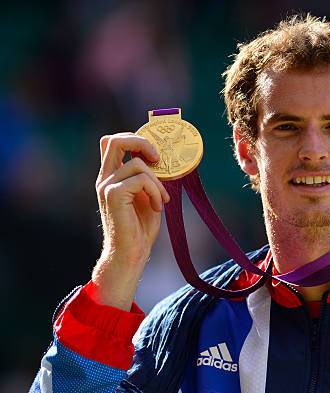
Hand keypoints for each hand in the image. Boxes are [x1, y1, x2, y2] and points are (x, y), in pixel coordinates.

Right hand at [91, 133, 170, 309]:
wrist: (131, 253)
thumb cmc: (140, 228)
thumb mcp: (147, 196)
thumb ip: (148, 178)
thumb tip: (162, 160)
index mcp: (111, 176)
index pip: (113, 143)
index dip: (134, 139)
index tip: (155, 154)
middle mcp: (105, 178)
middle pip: (114, 140)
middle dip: (141, 143)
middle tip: (158, 159)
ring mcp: (107, 185)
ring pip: (138, 164)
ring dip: (157, 182)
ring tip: (161, 200)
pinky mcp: (114, 194)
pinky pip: (142, 180)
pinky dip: (155, 192)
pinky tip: (157, 206)